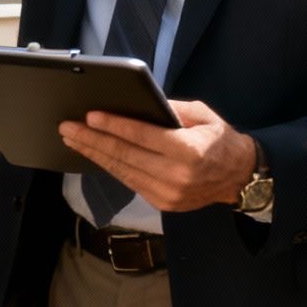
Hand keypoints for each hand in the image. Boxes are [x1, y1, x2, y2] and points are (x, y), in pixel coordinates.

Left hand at [59, 99, 255, 212]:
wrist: (239, 177)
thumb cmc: (220, 140)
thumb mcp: (203, 115)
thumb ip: (172, 109)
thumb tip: (139, 103)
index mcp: (189, 151)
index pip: (142, 136)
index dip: (114, 126)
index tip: (90, 116)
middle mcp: (176, 176)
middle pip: (125, 155)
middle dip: (93, 140)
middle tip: (68, 128)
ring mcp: (168, 193)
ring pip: (122, 171)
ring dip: (95, 154)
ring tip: (73, 140)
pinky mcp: (162, 203)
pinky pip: (129, 181)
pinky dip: (110, 166)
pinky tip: (95, 154)